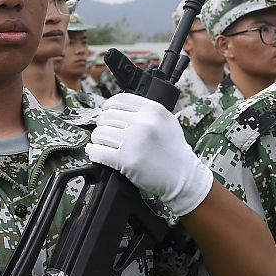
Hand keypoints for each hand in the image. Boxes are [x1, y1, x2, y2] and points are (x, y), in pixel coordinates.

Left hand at [87, 93, 212, 216]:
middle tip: (107, 134)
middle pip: (106, 117)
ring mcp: (133, 141)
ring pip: (99, 133)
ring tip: (103, 144)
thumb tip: (116, 108)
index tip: (106, 114)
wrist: (182, 176)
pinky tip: (96, 153)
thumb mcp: (166, 121)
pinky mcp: (126, 159)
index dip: (108, 107)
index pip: (119, 100)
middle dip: (103, 125)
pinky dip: (94, 152)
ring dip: (98, 140)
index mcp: (153, 109)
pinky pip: (98, 152)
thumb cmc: (173, 150)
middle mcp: (143, 122)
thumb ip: (145, 111)